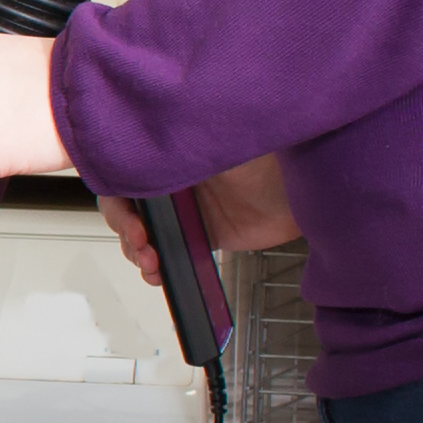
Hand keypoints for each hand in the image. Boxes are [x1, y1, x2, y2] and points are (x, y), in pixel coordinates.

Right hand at [99, 157, 296, 285]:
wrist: (305, 194)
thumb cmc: (269, 161)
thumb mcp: (216, 148)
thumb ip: (179, 152)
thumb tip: (146, 154)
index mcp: (168, 160)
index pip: (123, 178)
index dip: (117, 201)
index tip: (131, 220)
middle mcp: (171, 186)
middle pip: (127, 210)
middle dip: (127, 231)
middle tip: (143, 244)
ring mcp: (185, 215)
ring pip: (141, 236)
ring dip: (138, 253)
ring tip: (152, 263)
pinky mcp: (201, 239)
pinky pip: (168, 256)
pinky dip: (158, 269)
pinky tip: (159, 274)